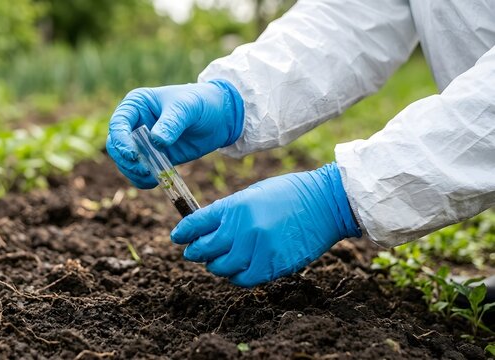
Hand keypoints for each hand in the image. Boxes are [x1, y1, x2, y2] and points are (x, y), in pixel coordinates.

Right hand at [106, 80, 243, 188]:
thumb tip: (156, 141)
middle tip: (143, 169)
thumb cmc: (201, 103)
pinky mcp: (154, 158)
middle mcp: (135, 124)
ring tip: (151, 175)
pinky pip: (140, 173)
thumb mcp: (187, 108)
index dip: (121, 140)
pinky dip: (143, 180)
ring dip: (134, 172)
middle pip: (116, 146)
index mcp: (137, 104)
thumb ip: (172, 123)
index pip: (118, 123)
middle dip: (125, 160)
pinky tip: (156, 181)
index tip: (132, 154)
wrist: (220, 117)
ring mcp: (143, 143)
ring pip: (125, 162)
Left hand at [171, 162, 360, 287]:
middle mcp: (243, 228)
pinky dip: (237, 277)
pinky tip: (238, 269)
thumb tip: (204, 229)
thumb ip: (228, 212)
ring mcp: (258, 249)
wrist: (326, 203)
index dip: (183, 233)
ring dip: (217, 265)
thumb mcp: (252, 194)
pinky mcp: (273, 266)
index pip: (196, 223)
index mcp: (235, 206)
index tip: (177, 237)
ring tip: (220, 260)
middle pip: (204, 250)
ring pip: (221, 268)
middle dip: (196, 252)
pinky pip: (243, 279)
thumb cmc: (288, 194)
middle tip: (194, 252)